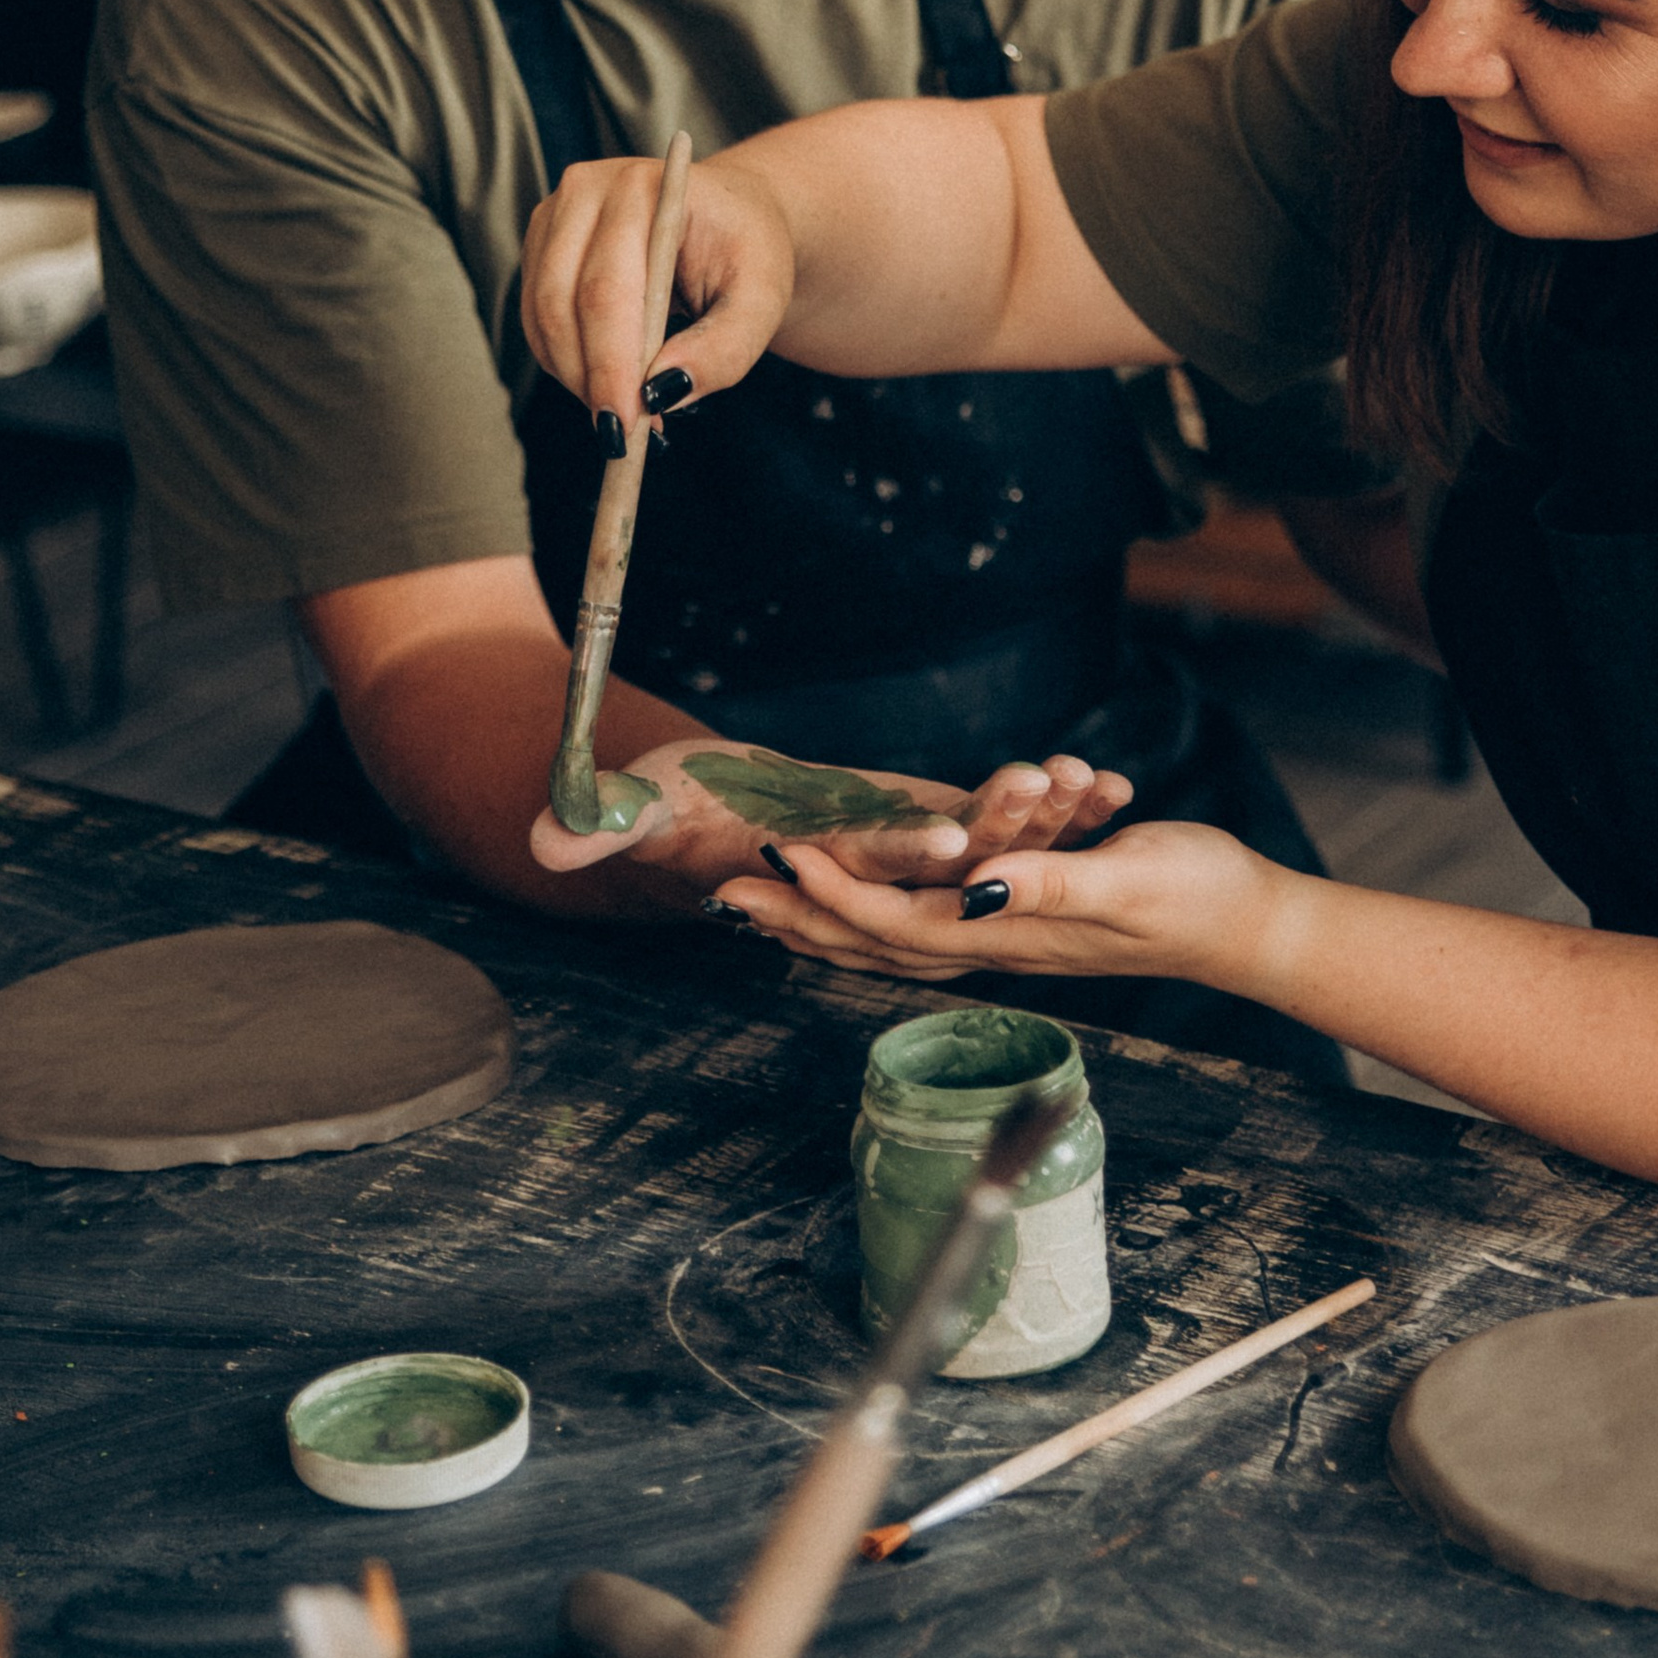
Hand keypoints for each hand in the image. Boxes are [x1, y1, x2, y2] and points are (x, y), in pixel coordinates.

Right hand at [522, 151, 793, 430]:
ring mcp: (554, 216)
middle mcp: (586, 190)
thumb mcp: (762, 301)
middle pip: (561, 303)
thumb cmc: (747, 252)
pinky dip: (566, 362)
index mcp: (644, 190)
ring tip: (625, 410)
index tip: (624, 425)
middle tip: (622, 435)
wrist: (730, 216)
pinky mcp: (541, 246)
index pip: (608, 290)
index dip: (610, 364)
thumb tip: (661, 393)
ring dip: (575, 376)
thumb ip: (722, 350)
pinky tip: (607, 381)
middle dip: (589, 378)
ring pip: (540, 317)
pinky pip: (536, 320)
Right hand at [526, 742, 1133, 894]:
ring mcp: (905, 858)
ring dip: (1037, 818)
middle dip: (998, 836)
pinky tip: (1110, 777)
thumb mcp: (637, 804)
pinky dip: (1049, 800)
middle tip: (1048, 796)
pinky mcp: (931, 829)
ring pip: (985, 847)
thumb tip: (547, 840)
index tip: (953, 839)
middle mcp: (866, 879)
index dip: (899, 858)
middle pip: (940, 871)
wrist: (711, 806)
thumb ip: (603, 823)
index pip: (853, 875)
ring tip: (1090, 780)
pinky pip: (1001, 819)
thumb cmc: (670, 802)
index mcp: (804, 872)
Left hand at [705, 817, 1274, 988]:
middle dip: (798, 917)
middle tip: (723, 892)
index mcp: (1010, 932)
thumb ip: (1052, 886)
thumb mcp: (1127, 879)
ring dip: (825, 914)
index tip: (775, 860)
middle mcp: (995, 941)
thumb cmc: (1194, 898)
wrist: (1244, 924)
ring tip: (766, 894)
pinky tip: (859, 887)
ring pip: (892, 932)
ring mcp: (1005, 933)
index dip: (833, 893)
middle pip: (873, 940)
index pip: (897, 922)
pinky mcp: (1020, 914)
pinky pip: (926, 916)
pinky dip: (877, 903)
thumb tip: (979, 893)